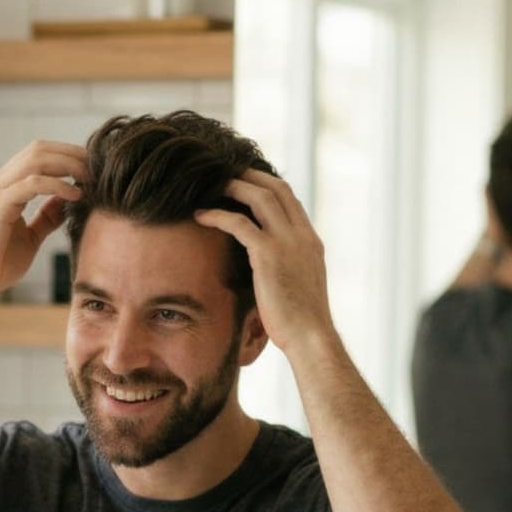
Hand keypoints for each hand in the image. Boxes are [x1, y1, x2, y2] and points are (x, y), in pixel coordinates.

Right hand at [0, 141, 87, 313]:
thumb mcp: (30, 237)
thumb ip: (46, 217)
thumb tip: (67, 201)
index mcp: (7, 186)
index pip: (40, 154)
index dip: (68, 156)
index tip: (93, 170)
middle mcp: (0, 182)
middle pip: (40, 149)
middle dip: (72, 154)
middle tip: (97, 168)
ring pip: (36, 158)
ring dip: (68, 164)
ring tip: (90, 177)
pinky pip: (32, 183)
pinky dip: (57, 185)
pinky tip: (75, 195)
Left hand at [194, 170, 336, 352]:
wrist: (310, 338)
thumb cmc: (301, 323)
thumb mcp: (298, 287)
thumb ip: (287, 269)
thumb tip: (268, 270)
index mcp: (310, 241)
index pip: (290, 199)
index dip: (266, 185)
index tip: (244, 182)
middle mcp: (302, 235)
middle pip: (276, 188)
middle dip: (249, 176)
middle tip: (223, 173)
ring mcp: (288, 243)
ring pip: (259, 197)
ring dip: (233, 187)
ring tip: (209, 186)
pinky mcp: (268, 255)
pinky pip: (239, 224)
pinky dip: (218, 215)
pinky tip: (201, 215)